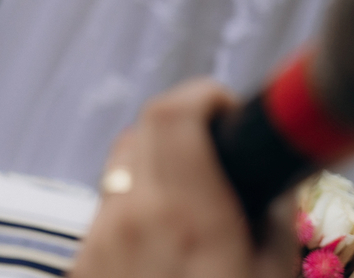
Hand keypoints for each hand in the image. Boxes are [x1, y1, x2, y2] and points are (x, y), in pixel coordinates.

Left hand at [70, 79, 298, 277]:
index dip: (202, 96)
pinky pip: (103, 207)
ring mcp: (99, 237)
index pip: (172, 115)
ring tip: (189, 199)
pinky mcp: (80, 258)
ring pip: (118, 167)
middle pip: (142, 129)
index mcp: (186, 217)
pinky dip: (132, 203)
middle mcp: (131, 217)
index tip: (227, 110)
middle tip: (214, 152)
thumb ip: (273, 223)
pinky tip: (159, 234)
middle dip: (181, 127)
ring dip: (152, 164)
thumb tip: (270, 187)